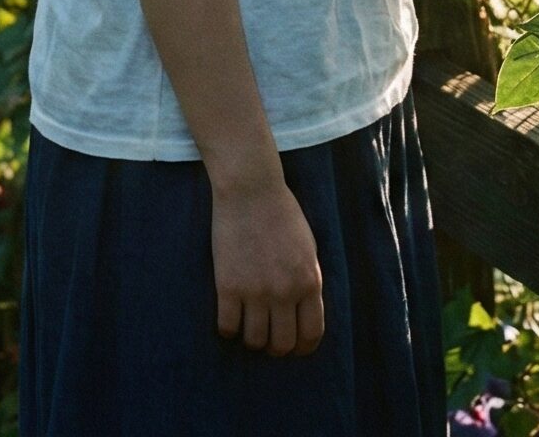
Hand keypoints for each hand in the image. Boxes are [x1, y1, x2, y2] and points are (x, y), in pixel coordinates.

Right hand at [211, 170, 324, 355]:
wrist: (251, 190)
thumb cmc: (282, 213)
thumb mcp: (308, 247)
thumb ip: (307, 280)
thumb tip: (303, 312)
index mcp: (309, 281)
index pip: (311, 334)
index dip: (303, 348)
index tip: (295, 348)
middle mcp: (285, 291)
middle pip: (282, 345)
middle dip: (276, 347)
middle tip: (269, 339)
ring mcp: (256, 291)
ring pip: (254, 341)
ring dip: (252, 338)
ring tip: (250, 325)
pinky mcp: (228, 287)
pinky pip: (227, 327)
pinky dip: (229, 328)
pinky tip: (231, 315)